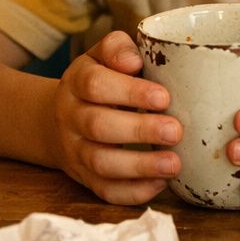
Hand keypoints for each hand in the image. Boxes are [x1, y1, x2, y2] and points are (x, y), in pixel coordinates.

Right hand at [48, 32, 181, 204]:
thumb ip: (118, 49)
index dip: (129, 92)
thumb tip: (133, 60)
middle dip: (140, 130)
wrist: (62, 119)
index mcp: (76, 82)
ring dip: (140, 166)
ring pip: (101, 163)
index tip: (164, 97)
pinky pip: (106, 191)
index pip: (95, 85)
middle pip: (98, 126)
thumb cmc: (99, 81)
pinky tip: (161, 183)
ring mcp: (76, 151)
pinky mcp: (86, 179)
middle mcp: (70, 117)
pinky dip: (134, 191)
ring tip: (174, 164)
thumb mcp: (101, 56)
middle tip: (176, 131)